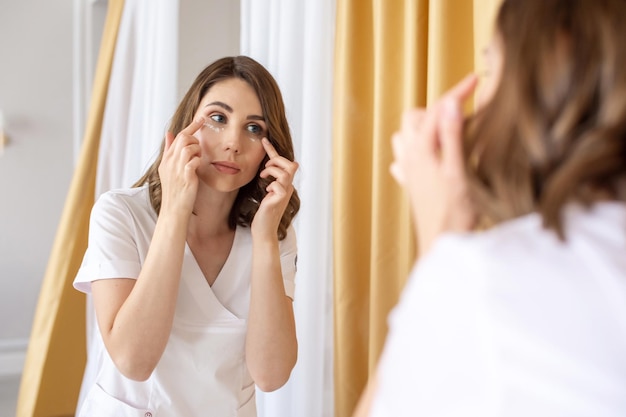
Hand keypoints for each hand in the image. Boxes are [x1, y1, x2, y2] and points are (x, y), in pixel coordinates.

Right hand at [158, 118, 204, 215]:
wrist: (174, 210)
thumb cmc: (175, 190)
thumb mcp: (168, 169)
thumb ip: (170, 150)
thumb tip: (169, 133)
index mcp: (166, 159)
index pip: (178, 136)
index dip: (191, 126)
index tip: (202, 119)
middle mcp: (170, 162)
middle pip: (184, 138)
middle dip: (196, 140)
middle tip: (199, 150)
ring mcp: (177, 169)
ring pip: (190, 147)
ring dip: (198, 151)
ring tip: (197, 161)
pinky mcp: (186, 177)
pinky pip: (194, 161)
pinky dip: (199, 161)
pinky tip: (197, 168)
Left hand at [251, 138, 298, 238]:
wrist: (264, 230)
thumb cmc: (264, 213)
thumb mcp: (267, 194)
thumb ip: (270, 182)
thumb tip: (267, 169)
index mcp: (285, 185)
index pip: (283, 164)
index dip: (273, 151)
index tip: (264, 140)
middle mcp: (288, 188)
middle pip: (291, 165)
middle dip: (276, 161)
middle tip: (264, 170)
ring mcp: (285, 194)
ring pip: (285, 172)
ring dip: (272, 171)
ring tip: (263, 177)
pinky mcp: (279, 200)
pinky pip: (278, 186)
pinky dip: (271, 185)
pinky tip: (266, 193)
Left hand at [390, 74, 478, 253]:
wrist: (442, 241)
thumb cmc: (454, 211)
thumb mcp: (458, 170)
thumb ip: (452, 136)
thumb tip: (450, 104)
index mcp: (422, 150)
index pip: (438, 110)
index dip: (457, 92)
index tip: (476, 80)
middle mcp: (409, 157)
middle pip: (415, 118)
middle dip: (437, 108)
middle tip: (463, 109)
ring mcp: (408, 170)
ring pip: (405, 136)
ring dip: (423, 126)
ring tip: (446, 129)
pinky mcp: (411, 183)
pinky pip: (404, 157)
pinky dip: (416, 148)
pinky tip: (430, 155)